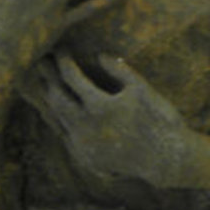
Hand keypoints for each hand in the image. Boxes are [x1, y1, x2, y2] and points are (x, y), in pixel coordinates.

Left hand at [26, 53, 195, 187]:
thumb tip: (101, 54)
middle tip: (42, 63)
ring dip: (51, 100)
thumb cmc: (160, 120)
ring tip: (47, 85)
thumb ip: (120, 71)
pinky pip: (66, 135)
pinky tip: (61, 112)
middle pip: (57, 97)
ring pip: (57, 118)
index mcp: (100, 107)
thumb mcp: (143, 90)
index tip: (60, 50)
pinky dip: (61, 120)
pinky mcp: (86, 159)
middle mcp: (85, 128)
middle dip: (49, 78)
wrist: (167, 159)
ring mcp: (83, 146)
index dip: (64, 61)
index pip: (72, 78)